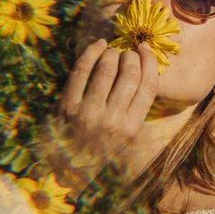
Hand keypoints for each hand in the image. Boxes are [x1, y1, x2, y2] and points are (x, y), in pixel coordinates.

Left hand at [58, 39, 158, 163]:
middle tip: (126, 52)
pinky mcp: (67, 106)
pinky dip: (90, 53)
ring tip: (111, 51)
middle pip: (130, 74)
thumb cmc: (99, 147)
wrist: (64, 167)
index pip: (149, 86)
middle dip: (130, 55)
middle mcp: (113, 120)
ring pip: (107, 68)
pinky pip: (81, 71)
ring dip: (111, 53)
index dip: (150, 62)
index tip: (145, 49)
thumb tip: (144, 70)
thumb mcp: (125, 136)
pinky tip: (97, 46)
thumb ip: (135, 109)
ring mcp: (89, 113)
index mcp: (132, 127)